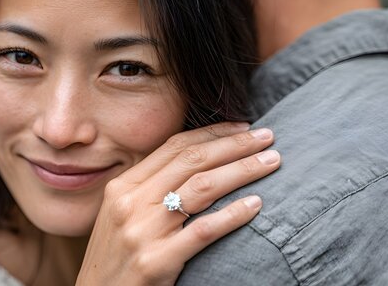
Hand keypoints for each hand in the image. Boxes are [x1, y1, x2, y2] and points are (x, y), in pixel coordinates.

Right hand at [76, 123, 278, 284]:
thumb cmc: (115, 255)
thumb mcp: (121, 212)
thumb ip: (149, 186)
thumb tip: (195, 159)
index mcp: (123, 186)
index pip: (174, 147)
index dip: (213, 133)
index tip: (242, 127)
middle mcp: (131, 202)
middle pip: (192, 161)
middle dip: (234, 145)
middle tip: (267, 137)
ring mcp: (143, 231)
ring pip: (202, 188)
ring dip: (243, 170)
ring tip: (271, 162)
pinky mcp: (157, 260)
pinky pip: (203, 230)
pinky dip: (233, 215)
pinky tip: (257, 204)